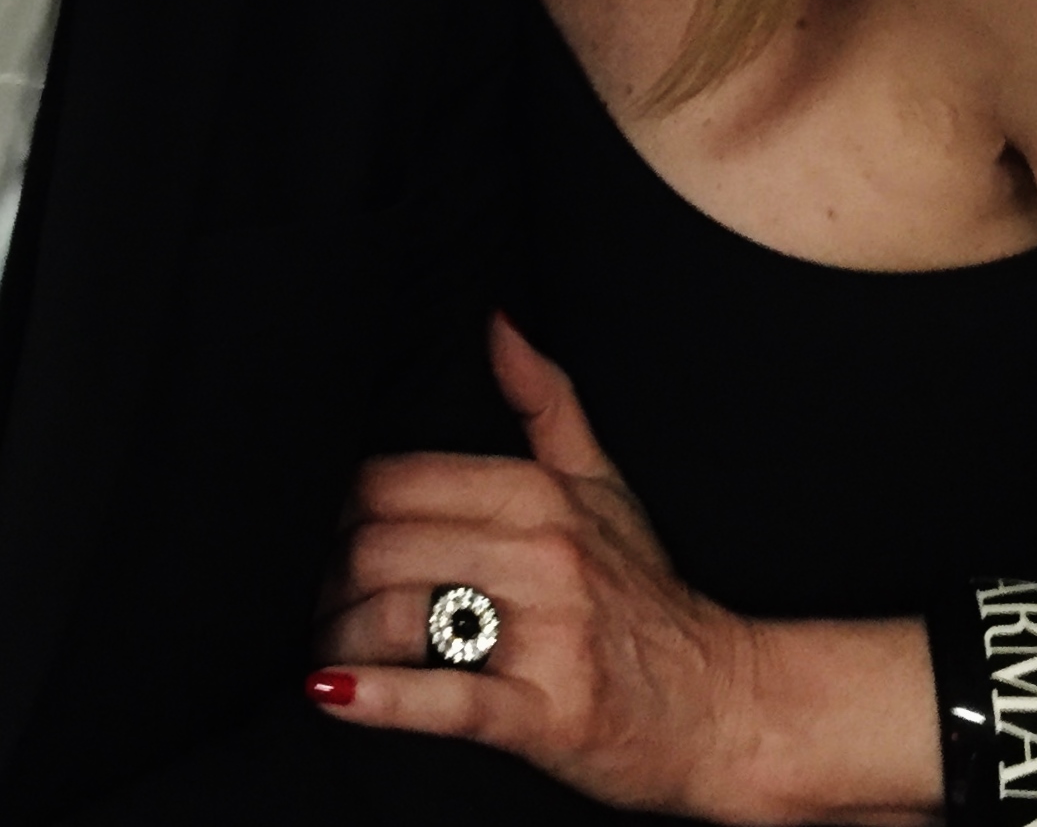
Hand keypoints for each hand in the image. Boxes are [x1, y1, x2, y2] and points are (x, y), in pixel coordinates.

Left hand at [309, 315, 770, 815]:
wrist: (725, 706)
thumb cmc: (649, 597)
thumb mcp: (603, 486)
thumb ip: (545, 402)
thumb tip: (495, 321)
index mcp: (540, 493)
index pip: (391, 482)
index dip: (334, 513)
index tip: (322, 543)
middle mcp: (544, 553)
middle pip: (380, 547)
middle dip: (325, 582)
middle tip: (311, 606)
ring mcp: (550, 633)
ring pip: (400, 615)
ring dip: (339, 639)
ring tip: (324, 653)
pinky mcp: (550, 714)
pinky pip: (449, 698)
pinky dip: (381, 698)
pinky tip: (332, 693)